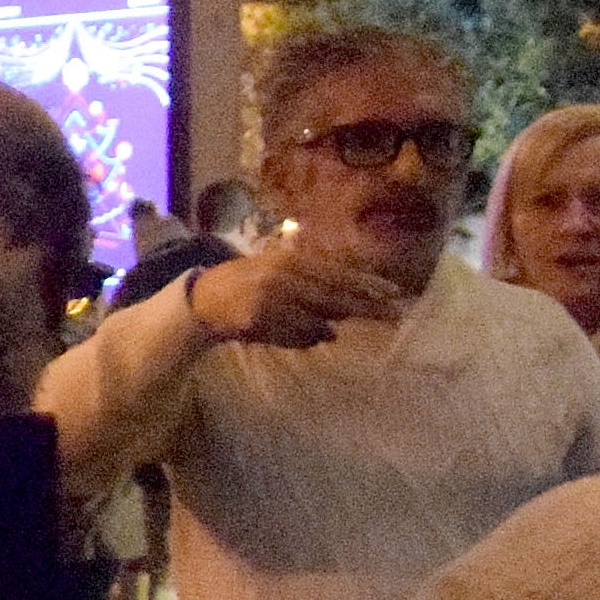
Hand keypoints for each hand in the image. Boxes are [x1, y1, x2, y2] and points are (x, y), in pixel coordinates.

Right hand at [188, 233, 401, 351]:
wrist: (205, 298)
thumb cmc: (247, 281)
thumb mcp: (280, 268)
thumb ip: (312, 280)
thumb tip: (348, 301)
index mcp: (290, 260)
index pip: (338, 273)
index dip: (368, 284)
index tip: (395, 293)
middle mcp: (284, 277)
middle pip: (336, 296)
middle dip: (367, 307)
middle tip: (395, 315)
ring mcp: (271, 299)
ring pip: (316, 322)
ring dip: (326, 328)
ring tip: (327, 330)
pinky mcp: (260, 320)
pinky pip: (296, 336)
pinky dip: (306, 339)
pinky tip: (305, 336)